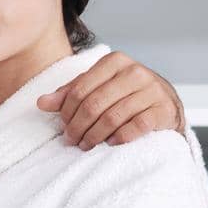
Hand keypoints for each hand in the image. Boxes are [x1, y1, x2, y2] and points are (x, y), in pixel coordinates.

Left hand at [37, 50, 184, 149]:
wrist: (166, 104)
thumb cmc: (125, 95)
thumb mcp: (98, 88)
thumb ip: (71, 93)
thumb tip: (42, 103)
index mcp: (114, 62)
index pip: (80, 89)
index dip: (66, 111)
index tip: (63, 126)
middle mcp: (135, 72)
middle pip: (94, 104)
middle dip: (77, 126)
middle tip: (71, 140)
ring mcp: (152, 90)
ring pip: (112, 117)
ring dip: (94, 136)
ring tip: (86, 145)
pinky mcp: (164, 109)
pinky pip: (136, 126)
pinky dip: (119, 138)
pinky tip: (111, 143)